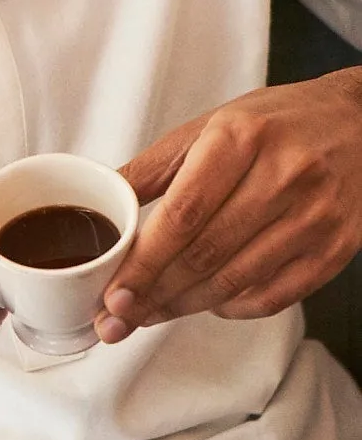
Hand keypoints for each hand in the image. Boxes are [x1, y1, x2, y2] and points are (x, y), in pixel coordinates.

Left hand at [95, 69, 361, 342]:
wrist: (360, 124)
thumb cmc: (276, 123)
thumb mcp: (211, 125)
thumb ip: (154, 167)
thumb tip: (102, 200)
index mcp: (241, 139)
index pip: (182, 215)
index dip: (143, 262)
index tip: (112, 293)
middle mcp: (283, 176)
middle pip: (205, 254)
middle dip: (153, 294)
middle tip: (117, 316)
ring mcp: (315, 217)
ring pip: (235, 281)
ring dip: (184, 306)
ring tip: (150, 313)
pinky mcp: (335, 248)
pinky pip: (273, 296)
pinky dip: (232, 307)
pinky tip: (206, 303)